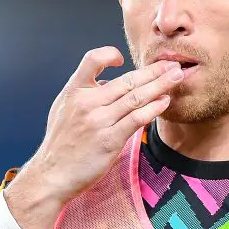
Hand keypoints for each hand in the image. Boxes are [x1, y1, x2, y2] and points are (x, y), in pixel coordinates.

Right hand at [4, 46, 182, 228]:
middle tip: (172, 64)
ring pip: (136, 97)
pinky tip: (165, 102)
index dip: (109, 54)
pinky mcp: (109, 140)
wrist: (52, 175)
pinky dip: (153, 108)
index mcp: (74, 91)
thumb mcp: (63, 109)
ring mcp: (98, 121)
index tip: (123, 59)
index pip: (92, 60)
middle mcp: (86, 102)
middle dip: (153, 70)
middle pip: (126, 80)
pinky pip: (136, 119)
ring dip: (160, 85)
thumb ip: (84, 94)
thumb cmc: (60, 143)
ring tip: (177, 77)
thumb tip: (107, 83)